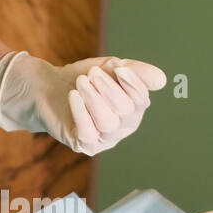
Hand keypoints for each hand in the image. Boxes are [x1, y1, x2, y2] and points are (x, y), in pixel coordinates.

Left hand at [0, 51, 166, 154]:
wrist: (50, 87)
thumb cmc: (86, 77)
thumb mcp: (111, 68)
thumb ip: (135, 71)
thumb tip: (162, 80)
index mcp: (134, 108)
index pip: (141, 100)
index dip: (133, 85)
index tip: (119, 68)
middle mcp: (123, 126)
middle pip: (125, 111)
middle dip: (109, 89)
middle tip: (92, 74)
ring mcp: (104, 138)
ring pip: (108, 123)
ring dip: (95, 100)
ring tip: (81, 82)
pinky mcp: (84, 144)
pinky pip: (88, 133)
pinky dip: (81, 113)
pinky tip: (74, 96)